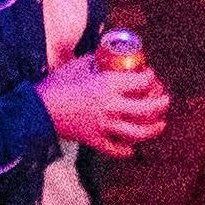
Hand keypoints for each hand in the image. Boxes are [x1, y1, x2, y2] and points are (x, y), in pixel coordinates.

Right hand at [40, 50, 171, 152]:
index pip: (141, 82)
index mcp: (108, 85)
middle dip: (161, 104)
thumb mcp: (79, 64)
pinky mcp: (95, 141)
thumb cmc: (58, 83)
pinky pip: (115, 149)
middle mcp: (111, 107)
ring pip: (137, 132)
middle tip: (166, 99)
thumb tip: (106, 54)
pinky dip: (126, 150)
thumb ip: (96, 59)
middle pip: (146, 109)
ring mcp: (104, 126)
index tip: (150, 74)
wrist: (39, 109)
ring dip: (153, 129)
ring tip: (161, 124)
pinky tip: (132, 148)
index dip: (151, 77)